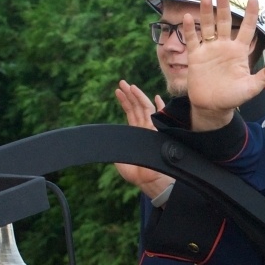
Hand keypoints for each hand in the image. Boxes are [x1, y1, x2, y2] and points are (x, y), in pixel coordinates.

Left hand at [113, 81, 172, 199]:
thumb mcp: (118, 159)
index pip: (130, 113)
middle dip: (129, 94)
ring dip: (137, 96)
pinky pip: (158, 116)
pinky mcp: (157, 132)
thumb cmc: (136, 173)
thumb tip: (106, 141)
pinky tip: (156, 97)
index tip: (118, 91)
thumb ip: (115, 147)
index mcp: (135, 133)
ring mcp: (152, 129)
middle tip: (122, 83)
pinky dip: (159, 106)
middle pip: (137, 107)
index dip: (124, 101)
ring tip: (130, 86)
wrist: (148, 181)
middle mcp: (144, 128)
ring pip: (145, 108)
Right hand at [183, 0, 264, 130]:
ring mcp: (209, 50)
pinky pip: (193, 39)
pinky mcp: (195, 56)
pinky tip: (188, 16)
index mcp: (239, 51)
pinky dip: (190, 29)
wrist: (212, 107)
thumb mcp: (251, 88)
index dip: (251, 14)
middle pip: (225, 22)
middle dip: (224, 7)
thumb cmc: (233, 97)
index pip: (247, 29)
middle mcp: (224, 46)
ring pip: (208, 26)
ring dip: (207, 13)